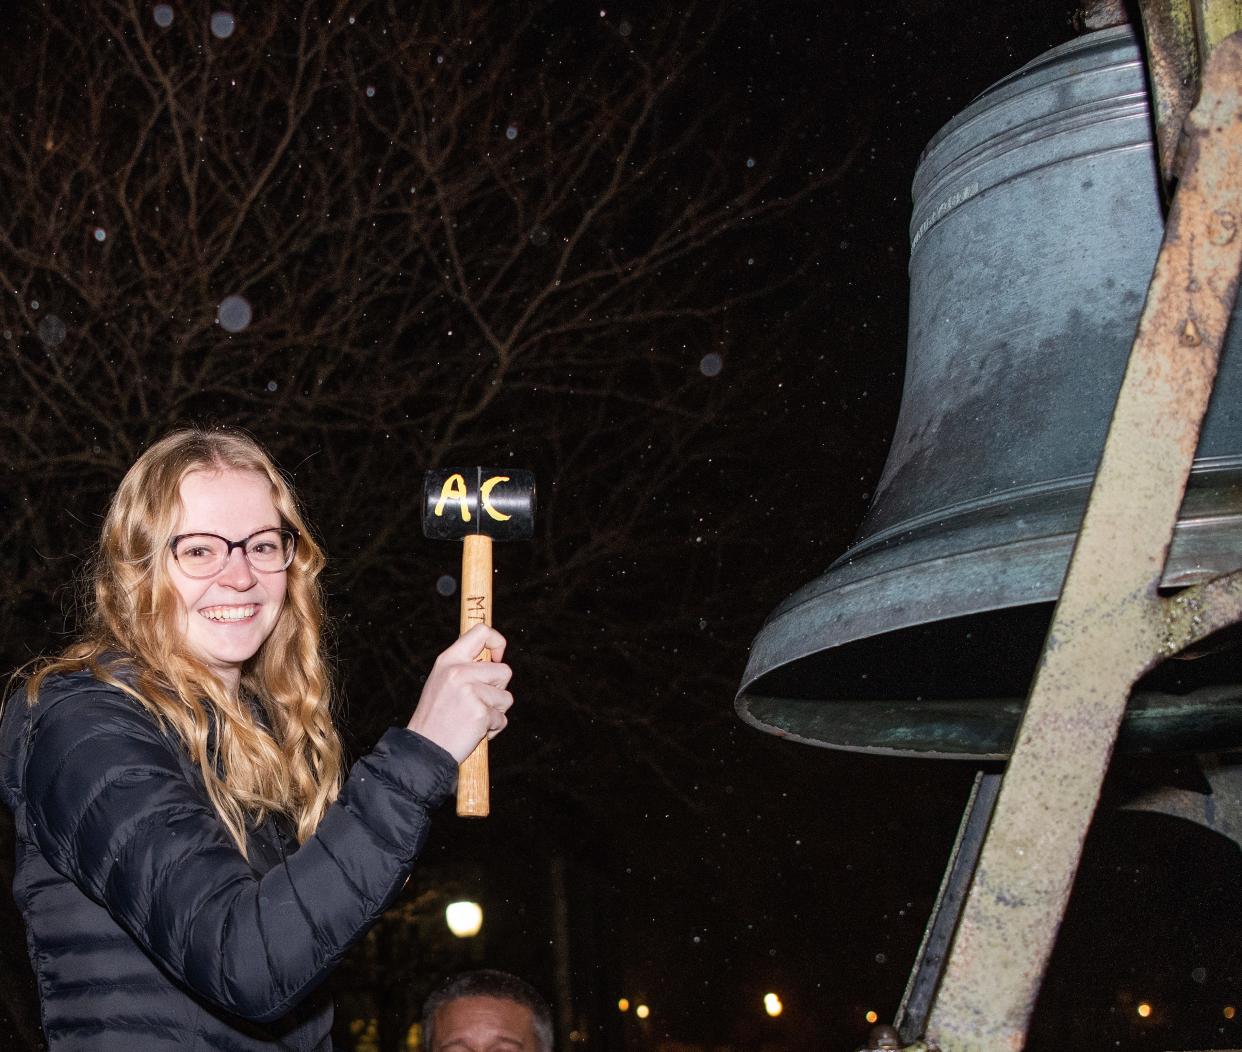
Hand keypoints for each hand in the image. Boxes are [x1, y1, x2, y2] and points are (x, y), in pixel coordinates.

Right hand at [406, 623, 512, 763]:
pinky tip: (473, 731)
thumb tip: (493, 656)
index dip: (497, 642)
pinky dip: (493, 728)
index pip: (481, 632)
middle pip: (504, 671)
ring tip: (472, 718)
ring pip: (506, 697)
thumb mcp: (442, 680)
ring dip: (496, 711)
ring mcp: (470, 691)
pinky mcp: (480, 713)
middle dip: (498, 690)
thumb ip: (465, 666)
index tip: (497, 657)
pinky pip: (502, 719)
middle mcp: (459, 671)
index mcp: (449, 659)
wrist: (424, 749)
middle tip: (476, 702)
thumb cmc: (436, 717)